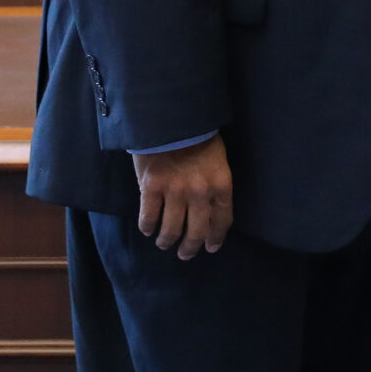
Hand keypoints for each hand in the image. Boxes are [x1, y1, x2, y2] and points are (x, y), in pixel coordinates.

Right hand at [132, 134, 233, 257]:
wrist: (172, 117)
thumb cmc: (198, 136)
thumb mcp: (218, 160)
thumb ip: (215, 185)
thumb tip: (209, 211)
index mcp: (221, 184)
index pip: (222, 220)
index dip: (216, 238)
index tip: (211, 247)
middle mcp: (200, 192)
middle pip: (196, 232)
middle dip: (190, 248)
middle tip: (185, 254)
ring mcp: (175, 191)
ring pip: (171, 230)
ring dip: (167, 241)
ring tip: (164, 243)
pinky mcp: (151, 187)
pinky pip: (149, 217)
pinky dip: (148, 227)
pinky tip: (148, 229)